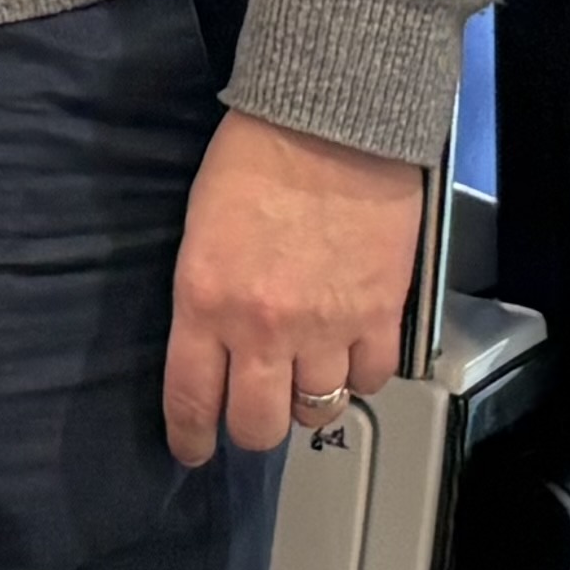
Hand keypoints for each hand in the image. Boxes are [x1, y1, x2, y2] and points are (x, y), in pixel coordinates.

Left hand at [162, 108, 430, 466]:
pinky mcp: (378, 313)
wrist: (330, 120)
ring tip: (309, 372)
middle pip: (259, 425)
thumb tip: (215, 343)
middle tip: (256, 410)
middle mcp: (263, 328)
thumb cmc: (256, 157)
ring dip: (310, 398)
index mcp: (205, 302)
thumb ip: (205, 297)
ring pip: (319, 409)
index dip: (191, 438)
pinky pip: (372, 377)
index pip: (191, 400)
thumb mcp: (199, 230)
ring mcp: (326, 326)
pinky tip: (352, 351)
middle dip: (253, 427)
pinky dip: (362, 373)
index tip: (194, 448)